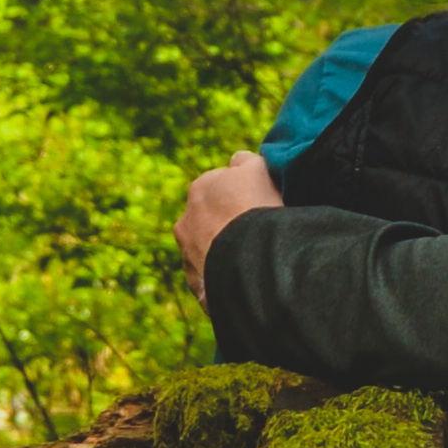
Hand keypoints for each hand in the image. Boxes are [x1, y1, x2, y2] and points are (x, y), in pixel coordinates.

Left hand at [175, 153, 282, 292]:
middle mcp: (186, 221)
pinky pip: (213, 279)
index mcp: (200, 189)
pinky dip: (226, 278)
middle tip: (258, 232)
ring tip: (254, 259)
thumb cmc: (255, 209)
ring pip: (210, 251)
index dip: (244, 194)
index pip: (223, 186)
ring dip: (226, 252)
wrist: (247, 262)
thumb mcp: (258, 170)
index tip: (261, 204)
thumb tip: (237, 160)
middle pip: (212, 219)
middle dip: (230, 224)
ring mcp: (187, 256)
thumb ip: (245, 161)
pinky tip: (245, 278)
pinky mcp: (196, 287)